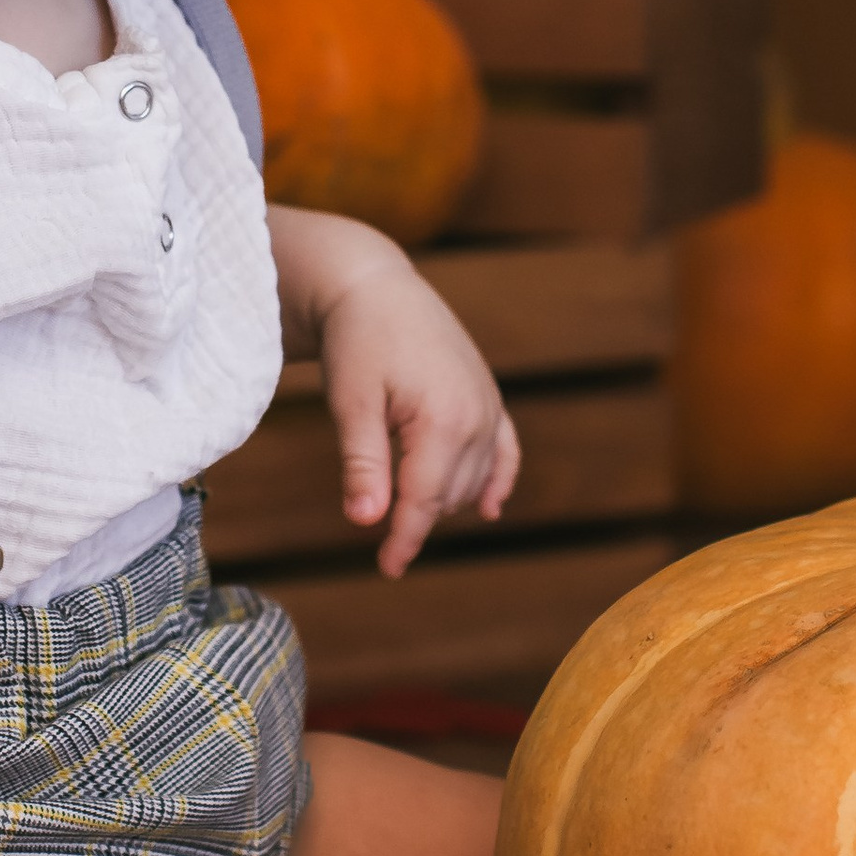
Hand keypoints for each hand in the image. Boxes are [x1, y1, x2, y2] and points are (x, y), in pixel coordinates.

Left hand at [266, 208, 519, 577]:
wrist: (375, 285)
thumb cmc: (356, 341)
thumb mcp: (351, 403)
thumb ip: (363, 464)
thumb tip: (367, 522)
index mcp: (442, 421)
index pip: (425, 500)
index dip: (405, 539)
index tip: (388, 569)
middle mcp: (477, 417)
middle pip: (448, 495)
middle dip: (416, 517)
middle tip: (377, 528)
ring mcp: (488, 405)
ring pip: (471, 479)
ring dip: (442, 499)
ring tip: (405, 505)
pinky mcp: (489, 395)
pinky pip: (505, 451)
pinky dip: (498, 480)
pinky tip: (490, 509)